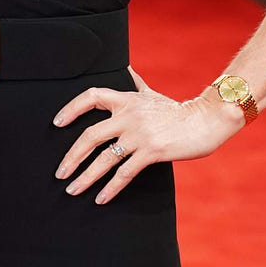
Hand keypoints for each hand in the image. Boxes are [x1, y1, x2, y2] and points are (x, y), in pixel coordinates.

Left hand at [52, 70, 241, 200]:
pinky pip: (125, 173)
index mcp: (127, 100)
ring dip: (85, 177)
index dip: (71, 108)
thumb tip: (124, 67)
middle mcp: (129, 116)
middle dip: (71, 157)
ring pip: (104, 159)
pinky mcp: (152, 151)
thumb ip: (135, 83)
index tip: (57, 123)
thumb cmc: (178, 110)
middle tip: (60, 173)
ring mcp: (140, 134)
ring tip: (72, 190)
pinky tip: (100, 199)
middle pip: (90, 136)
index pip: (91, 97)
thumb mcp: (153, 94)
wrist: (208, 120)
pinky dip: (111, 188)